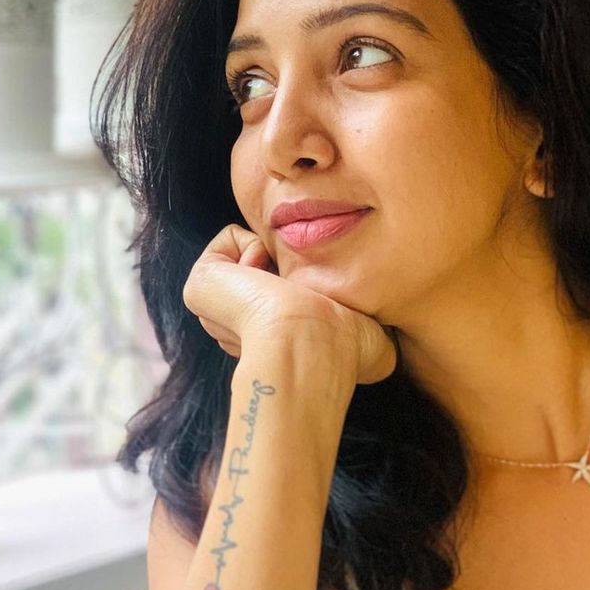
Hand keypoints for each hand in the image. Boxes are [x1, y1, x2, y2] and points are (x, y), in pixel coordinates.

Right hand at [181, 223, 397, 385]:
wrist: (308, 343)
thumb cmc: (343, 350)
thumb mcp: (372, 338)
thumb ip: (372, 324)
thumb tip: (387, 332)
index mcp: (272, 337)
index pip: (288, 299)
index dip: (307, 289)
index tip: (318, 305)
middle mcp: (241, 324)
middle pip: (269, 272)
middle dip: (287, 270)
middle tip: (299, 296)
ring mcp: (217, 304)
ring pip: (254, 254)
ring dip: (273, 263)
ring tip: (281, 292)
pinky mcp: (202, 281)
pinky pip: (234, 239)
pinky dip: (253, 248)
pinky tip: (262, 280)